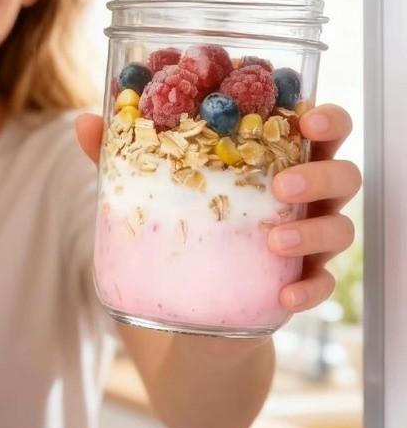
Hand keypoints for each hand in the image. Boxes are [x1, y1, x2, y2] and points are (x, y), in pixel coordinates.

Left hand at [73, 105, 361, 314]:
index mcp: (274, 160)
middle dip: (322, 172)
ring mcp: (306, 243)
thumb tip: (85, 121)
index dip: (324, 117)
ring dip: (314, 230)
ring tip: (274, 239)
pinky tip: (283, 295)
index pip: (318, 128)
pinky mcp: (300, 286)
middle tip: (282, 183)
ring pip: (340, 227)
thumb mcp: (150, 189)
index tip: (305, 115)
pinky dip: (309, 289)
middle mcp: (302, 199)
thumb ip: (122, 155)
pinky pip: (323, 286)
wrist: (187, 312)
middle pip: (342, 173)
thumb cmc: (179, 228)